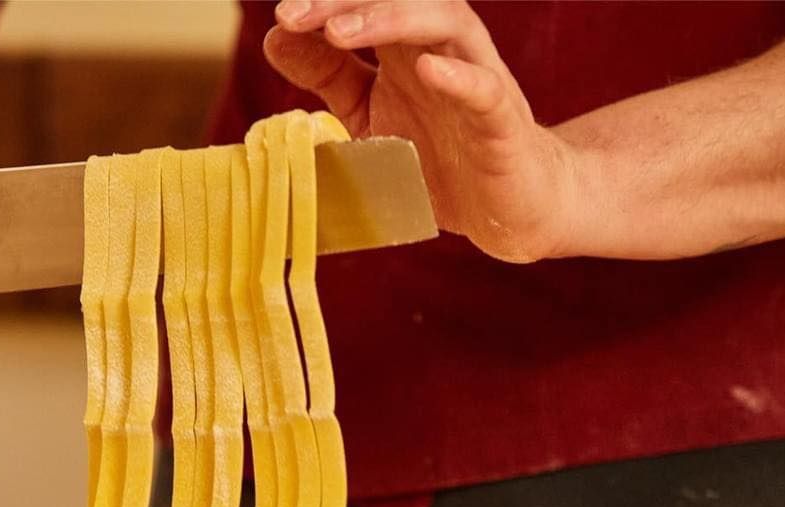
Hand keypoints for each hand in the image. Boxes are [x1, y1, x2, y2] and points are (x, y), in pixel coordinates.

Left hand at [266, 0, 577, 262]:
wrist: (507, 208)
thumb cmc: (439, 159)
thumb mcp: (369, 117)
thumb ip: (330, 78)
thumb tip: (277, 38)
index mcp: (405, 48)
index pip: (366, 6)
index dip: (325, 4)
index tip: (281, 19)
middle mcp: (441, 52)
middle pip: (401, 0)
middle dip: (346, 1)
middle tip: (294, 14)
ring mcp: (476, 82)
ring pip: (446, 24)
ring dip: (392, 20)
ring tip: (339, 34)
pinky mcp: (503, 124)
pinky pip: (486, 89)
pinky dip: (459, 77)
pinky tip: (425, 70)